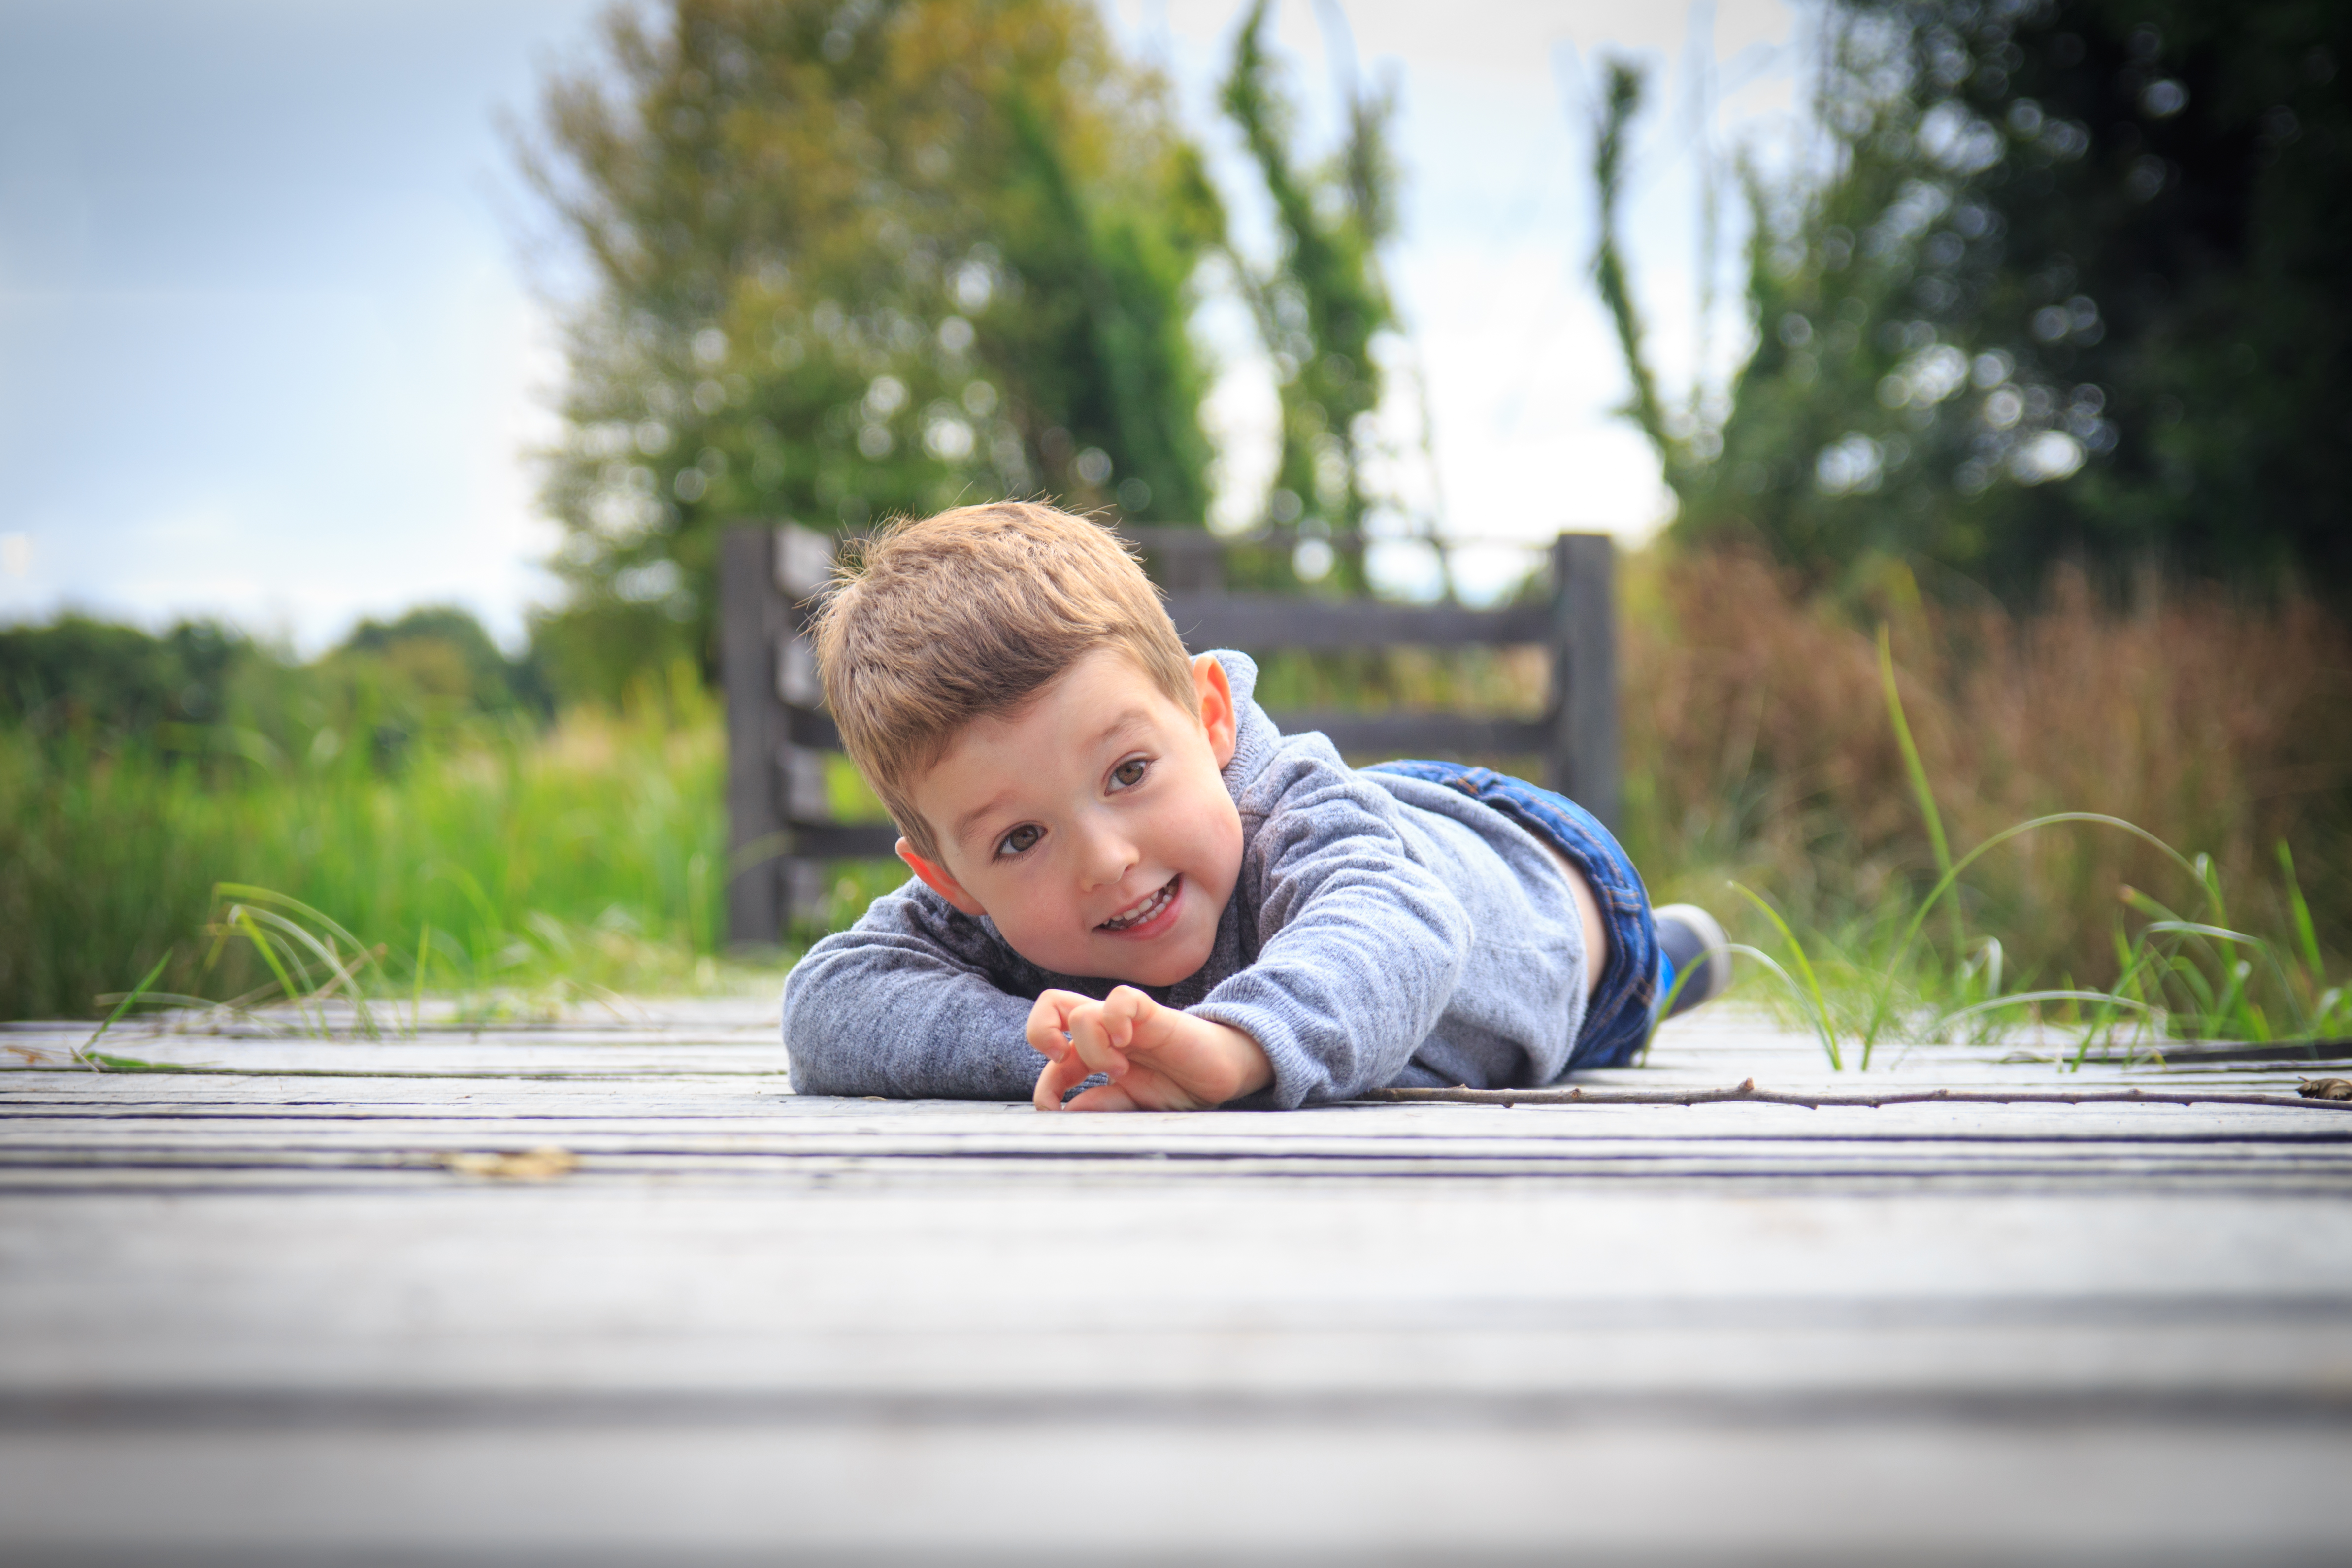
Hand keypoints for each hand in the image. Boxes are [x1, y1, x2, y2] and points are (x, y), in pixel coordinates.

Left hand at [1025, 986, 1272, 1111]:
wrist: (1224, 1074)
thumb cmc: (1179, 1086)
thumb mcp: (1134, 1105)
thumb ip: (1103, 1105)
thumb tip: (1068, 1111)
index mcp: (1095, 1053)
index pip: (1051, 1051)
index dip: (1044, 1083)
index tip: (1054, 1108)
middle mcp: (1105, 1032)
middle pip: (1051, 1004)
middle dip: (1040, 1031)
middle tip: (1062, 1060)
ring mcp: (1127, 1021)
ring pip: (1081, 1012)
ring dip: (1091, 1047)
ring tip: (1119, 1068)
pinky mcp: (1153, 1013)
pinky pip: (1121, 998)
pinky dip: (1115, 1018)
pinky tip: (1128, 1042)